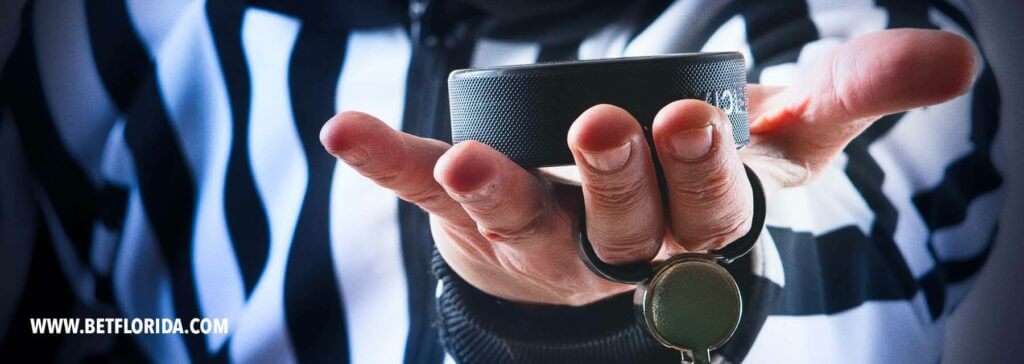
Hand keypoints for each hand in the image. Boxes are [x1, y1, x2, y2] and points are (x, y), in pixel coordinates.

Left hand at [320, 29, 977, 305]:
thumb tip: (952, 59)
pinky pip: (430, 195)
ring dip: (495, 196)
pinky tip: (346, 129)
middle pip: (619, 223)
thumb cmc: (708, 174)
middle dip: (614, 181)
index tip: (694, 119)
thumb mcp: (794, 132)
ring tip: (461, 164)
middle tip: (602, 131)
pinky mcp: (480, 222)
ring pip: (524, 228)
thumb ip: (860, 93)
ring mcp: (545, 239)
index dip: (702, 169)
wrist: (629, 233)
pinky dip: (388, 163)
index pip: (708, 206)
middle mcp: (621, 248)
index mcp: (698, 227)